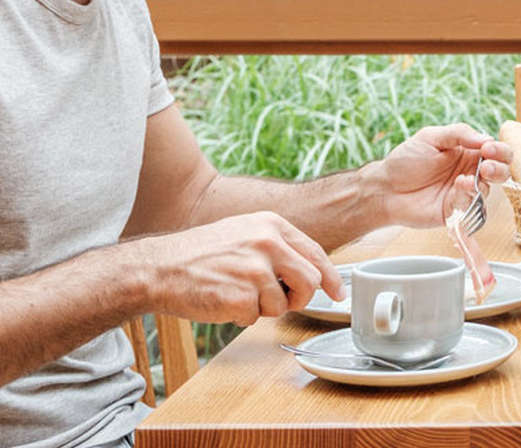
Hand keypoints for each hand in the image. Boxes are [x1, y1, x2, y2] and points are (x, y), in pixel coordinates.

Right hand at [143, 212, 343, 325]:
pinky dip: (241, 317)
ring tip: (236, 293)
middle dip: (300, 298)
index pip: (315, 252)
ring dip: (262, 308)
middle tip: (283, 302)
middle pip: (309, 281)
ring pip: (282, 304)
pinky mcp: (241, 296)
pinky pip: (255, 317)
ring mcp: (255, 270)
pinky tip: (223, 302)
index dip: (330, 276)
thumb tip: (310, 270)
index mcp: (271, 225)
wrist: (159, 267)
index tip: (337, 292)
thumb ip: (277, 246)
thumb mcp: (244, 233)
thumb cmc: (201, 254)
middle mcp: (268, 243)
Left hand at [369, 124, 512, 228]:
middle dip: (500, 168)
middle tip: (487, 166)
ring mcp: (464, 194)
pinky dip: (469, 198)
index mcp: (468, 152)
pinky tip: (457, 189)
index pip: (496, 151)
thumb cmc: (405, 160)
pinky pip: (472, 208)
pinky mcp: (457, 212)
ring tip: (466, 179)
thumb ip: (459, 134)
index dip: (499, 149)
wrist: (385, 188)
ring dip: (484, 184)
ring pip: (490, 191)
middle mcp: (471, 172)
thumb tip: (485, 138)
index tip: (488, 148)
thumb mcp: (430, 137)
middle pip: (501, 172)